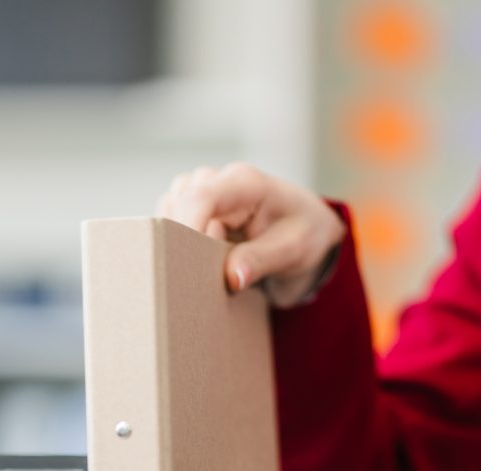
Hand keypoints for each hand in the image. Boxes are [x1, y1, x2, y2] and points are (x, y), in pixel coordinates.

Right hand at [156, 162, 345, 307]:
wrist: (309, 231)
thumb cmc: (305, 235)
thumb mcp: (293, 251)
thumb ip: (261, 261)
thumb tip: (231, 279)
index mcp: (247, 183)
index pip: (202, 197)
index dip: (186, 227)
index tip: (184, 264)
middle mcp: (221, 180)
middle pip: (180, 202)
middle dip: (181, 239)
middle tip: (199, 273)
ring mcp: (206, 191)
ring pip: (170, 209)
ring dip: (178, 240)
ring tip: (203, 265)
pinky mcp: (197, 207)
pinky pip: (172, 220)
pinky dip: (176, 241)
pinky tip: (196, 260)